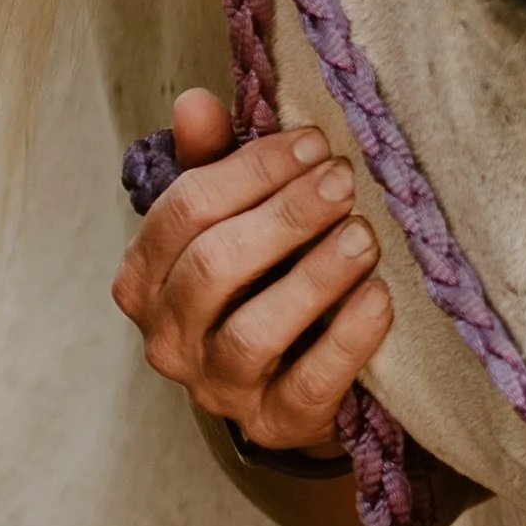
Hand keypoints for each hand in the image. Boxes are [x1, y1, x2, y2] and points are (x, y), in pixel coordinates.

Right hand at [110, 88, 390, 456]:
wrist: (297, 381)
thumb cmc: (262, 280)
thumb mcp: (234, 219)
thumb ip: (213, 163)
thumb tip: (195, 102)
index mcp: (146, 279)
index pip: (184, 212)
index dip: (249, 170)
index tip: (312, 142)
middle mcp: (168, 338)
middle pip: (213, 268)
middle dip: (283, 216)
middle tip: (342, 181)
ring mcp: (218, 388)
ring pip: (252, 333)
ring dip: (313, 277)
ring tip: (363, 236)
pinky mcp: (275, 423)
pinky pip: (308, 385)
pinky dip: (346, 340)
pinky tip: (379, 298)